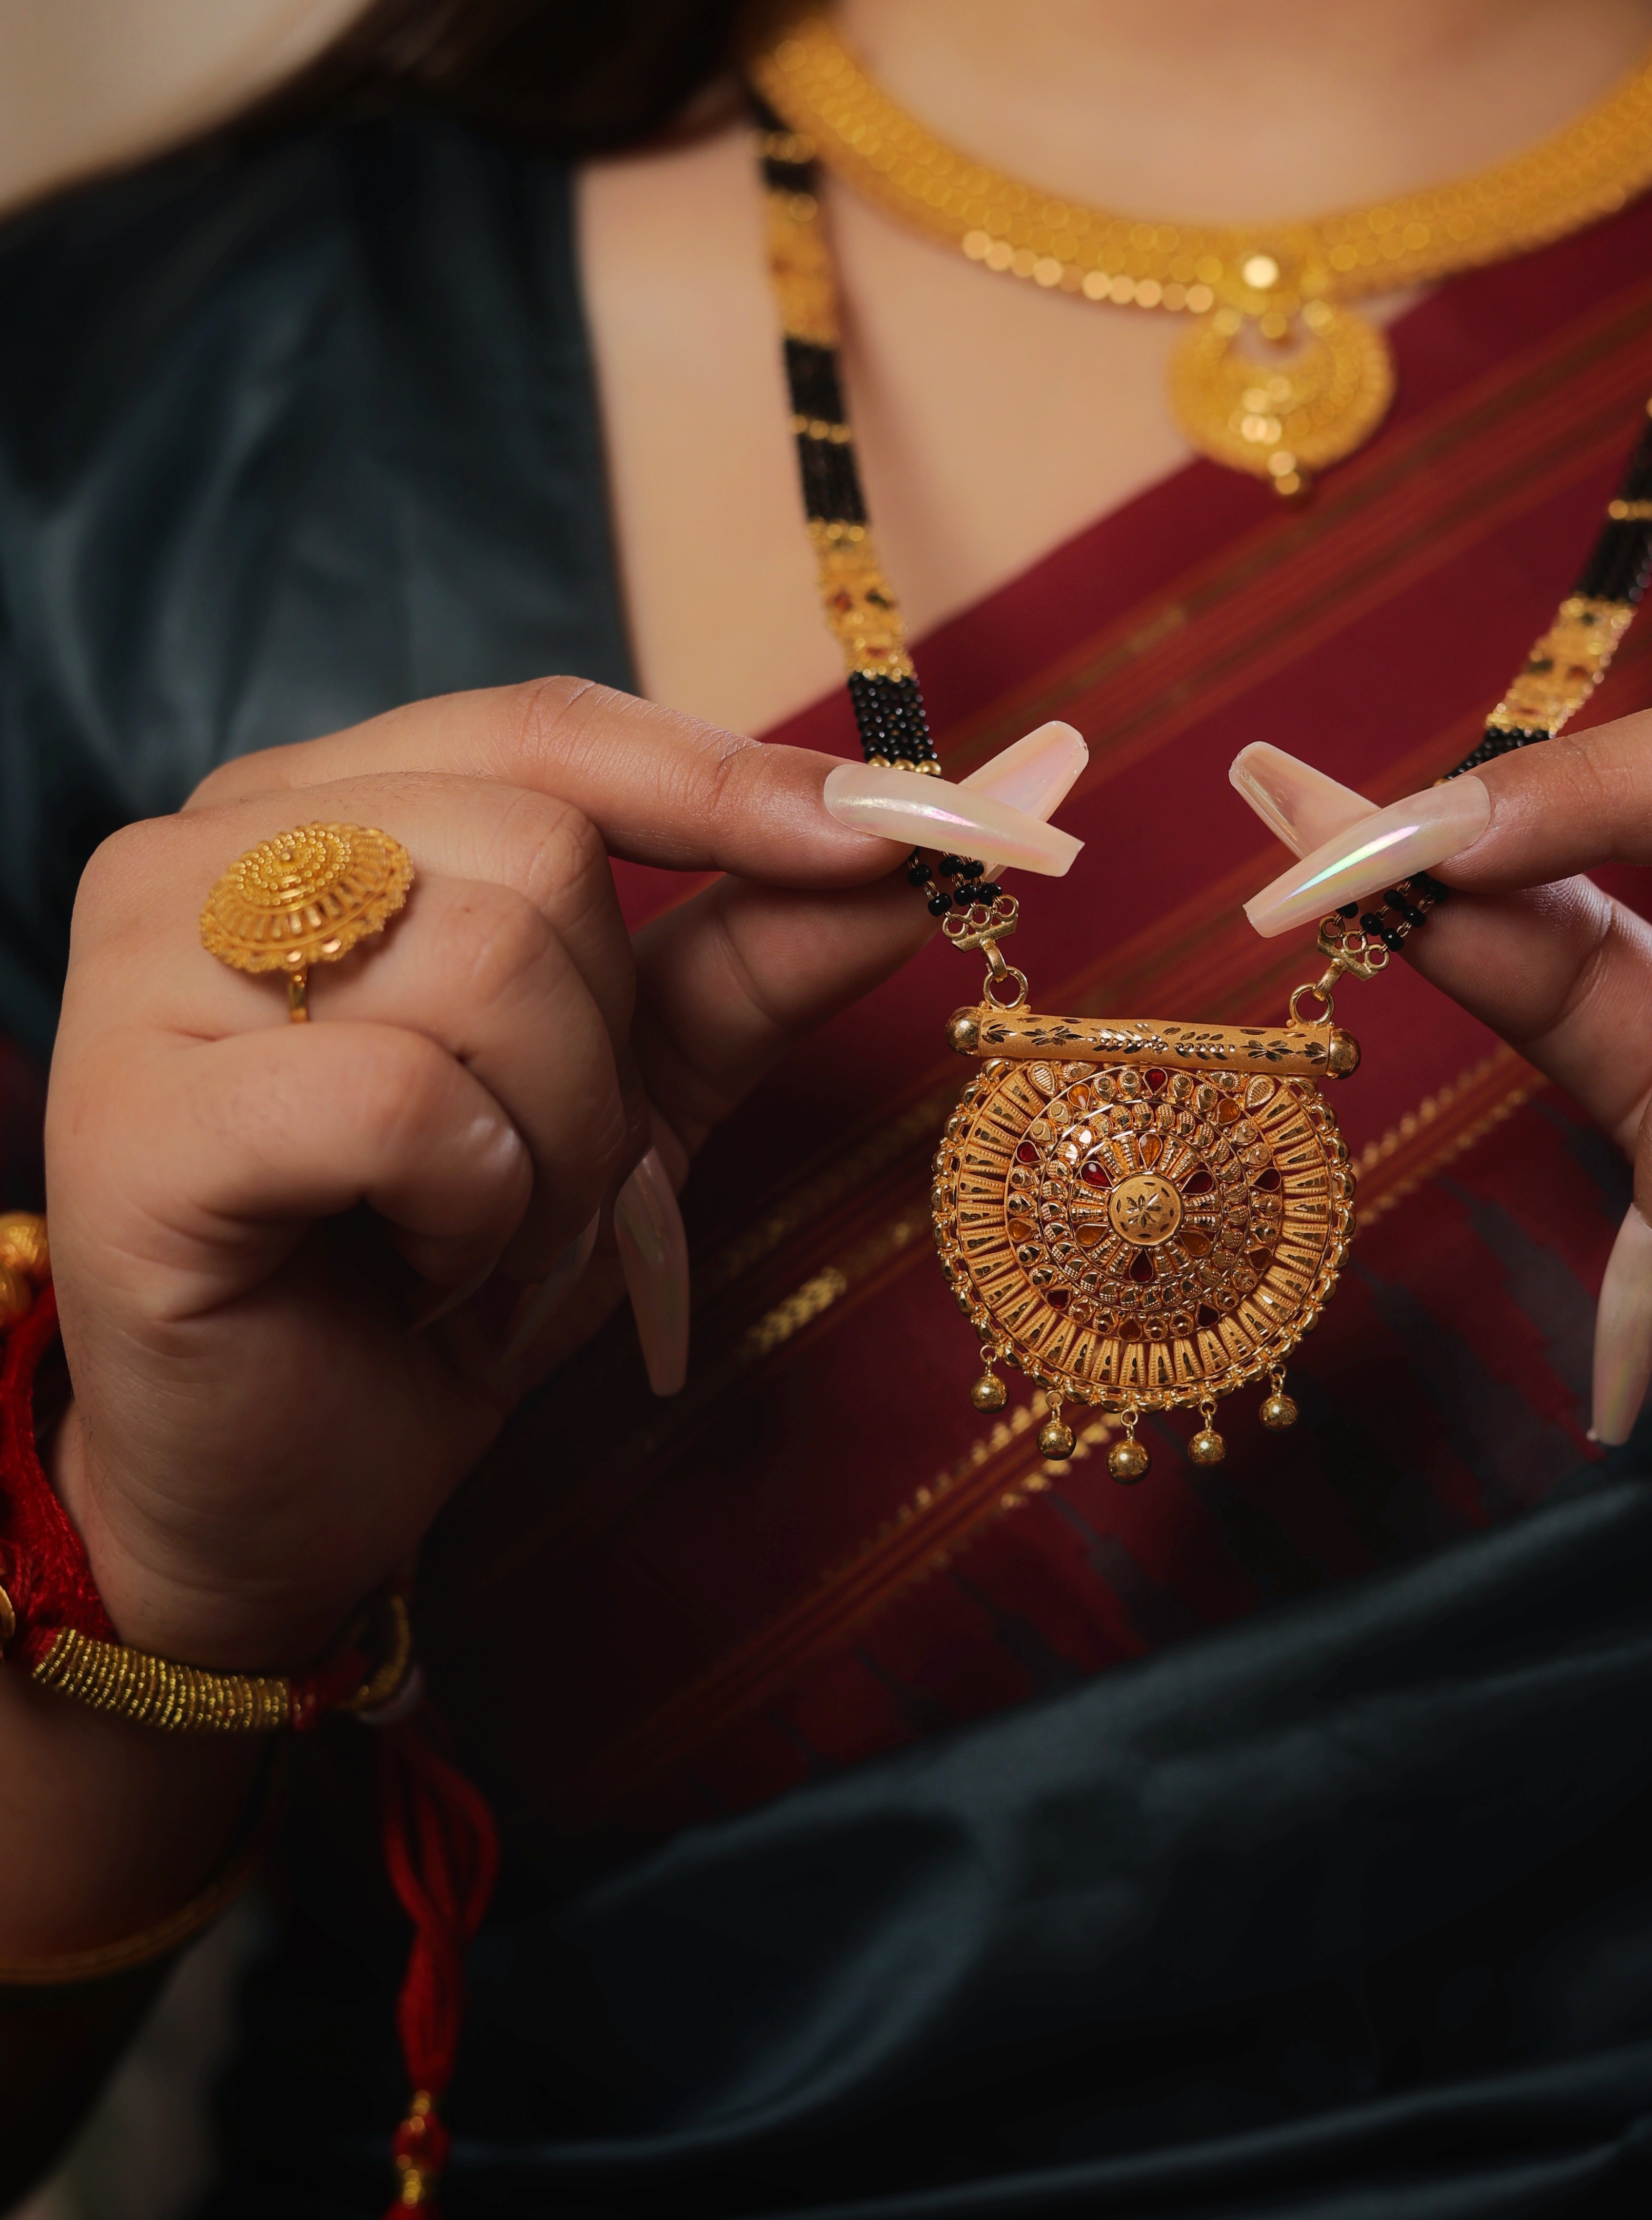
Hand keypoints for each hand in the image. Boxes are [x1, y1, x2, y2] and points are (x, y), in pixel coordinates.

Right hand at [44, 679, 943, 1671]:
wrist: (298, 1490)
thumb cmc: (445, 1264)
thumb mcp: (639, 1086)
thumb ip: (765, 948)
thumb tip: (950, 833)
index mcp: (312, 806)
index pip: (550, 729)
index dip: (737, 782)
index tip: (918, 831)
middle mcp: (204, 850)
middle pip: (538, 847)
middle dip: (608, 1043)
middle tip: (549, 1174)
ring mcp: (144, 972)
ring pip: (488, 963)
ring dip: (554, 1144)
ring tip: (480, 1233)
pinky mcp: (133, 1119)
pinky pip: (406, 1098)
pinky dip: (470, 1208)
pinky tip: (415, 1270)